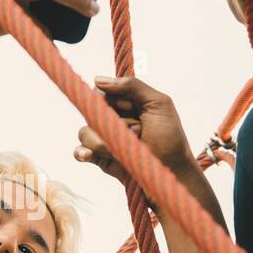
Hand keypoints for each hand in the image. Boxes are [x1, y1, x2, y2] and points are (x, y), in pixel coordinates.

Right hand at [74, 75, 197, 183]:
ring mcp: (104, 139)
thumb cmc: (170, 138)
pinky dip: (81, 152)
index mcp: (125, 104)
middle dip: (112, 122)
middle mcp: (111, 119)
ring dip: (106, 140)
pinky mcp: (100, 158)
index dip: (113, 102)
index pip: (102, 93)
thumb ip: (132, 86)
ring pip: (85, 132)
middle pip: (91, 111)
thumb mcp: (159, 103)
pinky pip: (80, 151)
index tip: (131, 108)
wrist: (172, 173)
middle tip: (138, 131)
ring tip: (127, 148)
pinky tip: (88, 155)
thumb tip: (97, 80)